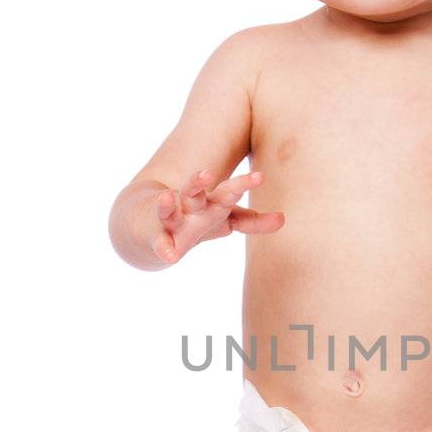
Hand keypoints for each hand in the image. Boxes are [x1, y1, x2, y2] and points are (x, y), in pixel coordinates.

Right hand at [153, 168, 284, 263]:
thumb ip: (252, 220)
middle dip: (214, 185)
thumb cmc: (196, 219)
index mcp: (213, 202)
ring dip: (176, 200)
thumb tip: (283, 219)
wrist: (148, 223)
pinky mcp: (158, 236)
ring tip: (171, 196)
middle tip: (211, 174)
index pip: (230, 191)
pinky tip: (170, 256)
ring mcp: (175, 219)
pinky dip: (165, 249)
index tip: (261, 176)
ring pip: (177, 207)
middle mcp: (194, 206)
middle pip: (206, 193)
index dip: (244, 184)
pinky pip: (161, 242)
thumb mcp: (224, 219)